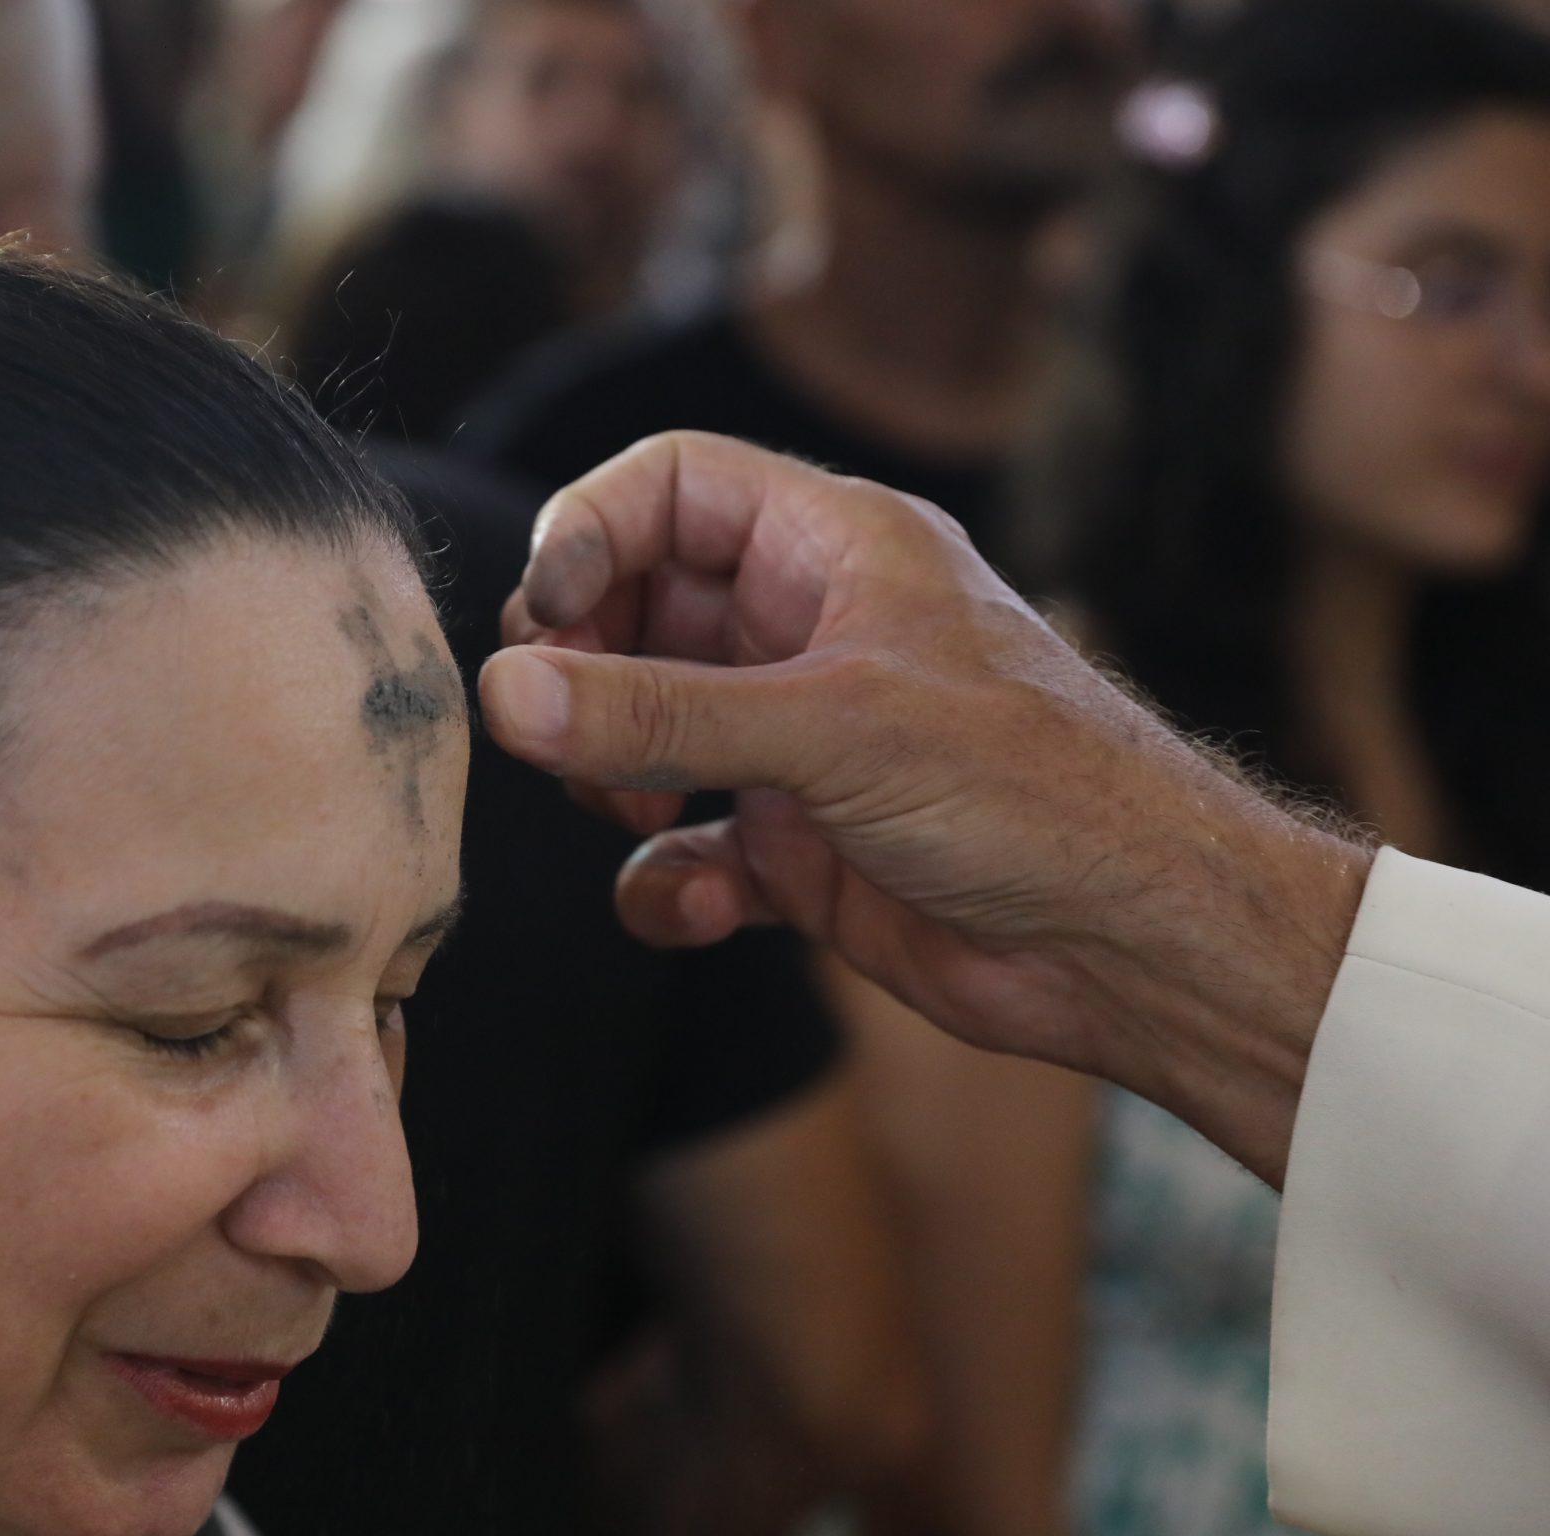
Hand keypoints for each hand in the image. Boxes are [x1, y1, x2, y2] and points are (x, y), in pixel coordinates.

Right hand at [476, 433, 1371, 1181]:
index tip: (547, 617)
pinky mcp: (797, 845)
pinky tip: (705, 908)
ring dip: (610, 775)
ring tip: (631, 806)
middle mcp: (809, 631)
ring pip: (643, 730)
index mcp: (835, 549)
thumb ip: (658, 715)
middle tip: (558, 726)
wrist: (1136, 943)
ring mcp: (798, 741)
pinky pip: (681, 846)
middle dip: (583, 670)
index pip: (670, 485)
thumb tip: (505, 696)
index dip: (590, 532)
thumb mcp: (832, 730)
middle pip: (634, 608)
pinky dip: (667, 879)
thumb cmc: (1033, 791)